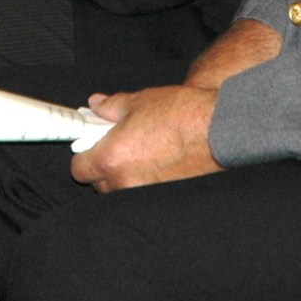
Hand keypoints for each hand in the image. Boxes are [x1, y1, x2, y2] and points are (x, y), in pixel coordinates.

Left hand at [69, 84, 221, 192]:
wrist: (220, 129)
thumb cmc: (182, 115)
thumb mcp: (139, 102)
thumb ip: (110, 106)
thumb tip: (97, 105)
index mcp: (112, 158)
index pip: (79, 169)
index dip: (84, 154)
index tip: (90, 144)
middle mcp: (126, 182)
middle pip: (100, 183)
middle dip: (106, 165)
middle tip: (119, 144)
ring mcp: (146, 193)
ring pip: (123, 189)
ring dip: (127, 175)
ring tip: (143, 151)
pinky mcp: (166, 198)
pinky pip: (145, 192)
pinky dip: (147, 181)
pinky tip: (160, 161)